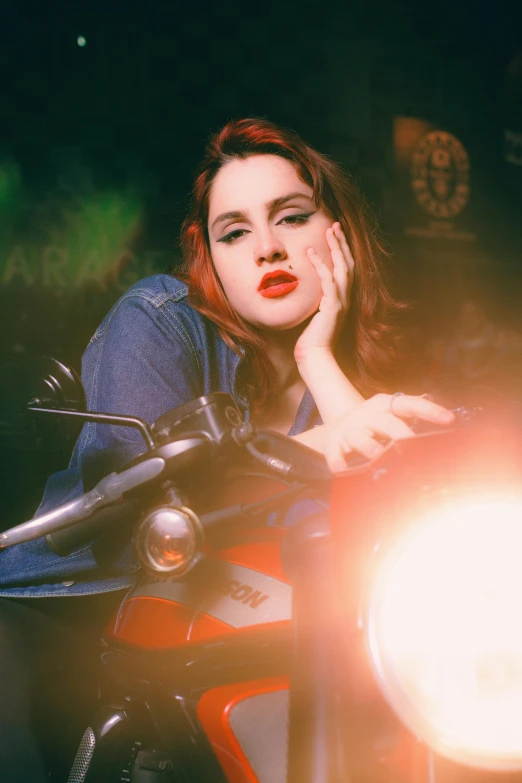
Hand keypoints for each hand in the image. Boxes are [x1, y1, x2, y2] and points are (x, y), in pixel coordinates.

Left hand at [294, 222, 354, 363]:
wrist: (315, 356)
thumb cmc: (311, 339)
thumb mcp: (315, 314)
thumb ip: (316, 301)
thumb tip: (307, 288)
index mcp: (343, 299)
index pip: (347, 269)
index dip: (343, 251)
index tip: (336, 235)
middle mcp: (346, 299)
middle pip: (349, 264)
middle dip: (342, 243)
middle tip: (336, 225)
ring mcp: (341, 302)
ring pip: (343, 268)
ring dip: (336, 248)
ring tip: (329, 231)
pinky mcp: (333, 307)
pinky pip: (328, 281)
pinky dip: (321, 265)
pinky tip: (311, 253)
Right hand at [324, 393, 454, 472]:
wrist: (333, 430)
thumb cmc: (370, 426)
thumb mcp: (388, 415)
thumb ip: (412, 416)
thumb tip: (447, 420)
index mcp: (384, 405)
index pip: (410, 404)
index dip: (430, 411)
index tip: (449, 419)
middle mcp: (367, 414)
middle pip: (388, 424)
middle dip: (403, 435)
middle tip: (416, 447)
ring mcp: (349, 429)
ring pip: (364, 442)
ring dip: (375, 452)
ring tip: (383, 462)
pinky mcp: (333, 444)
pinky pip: (336, 456)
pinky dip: (340, 465)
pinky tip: (344, 471)